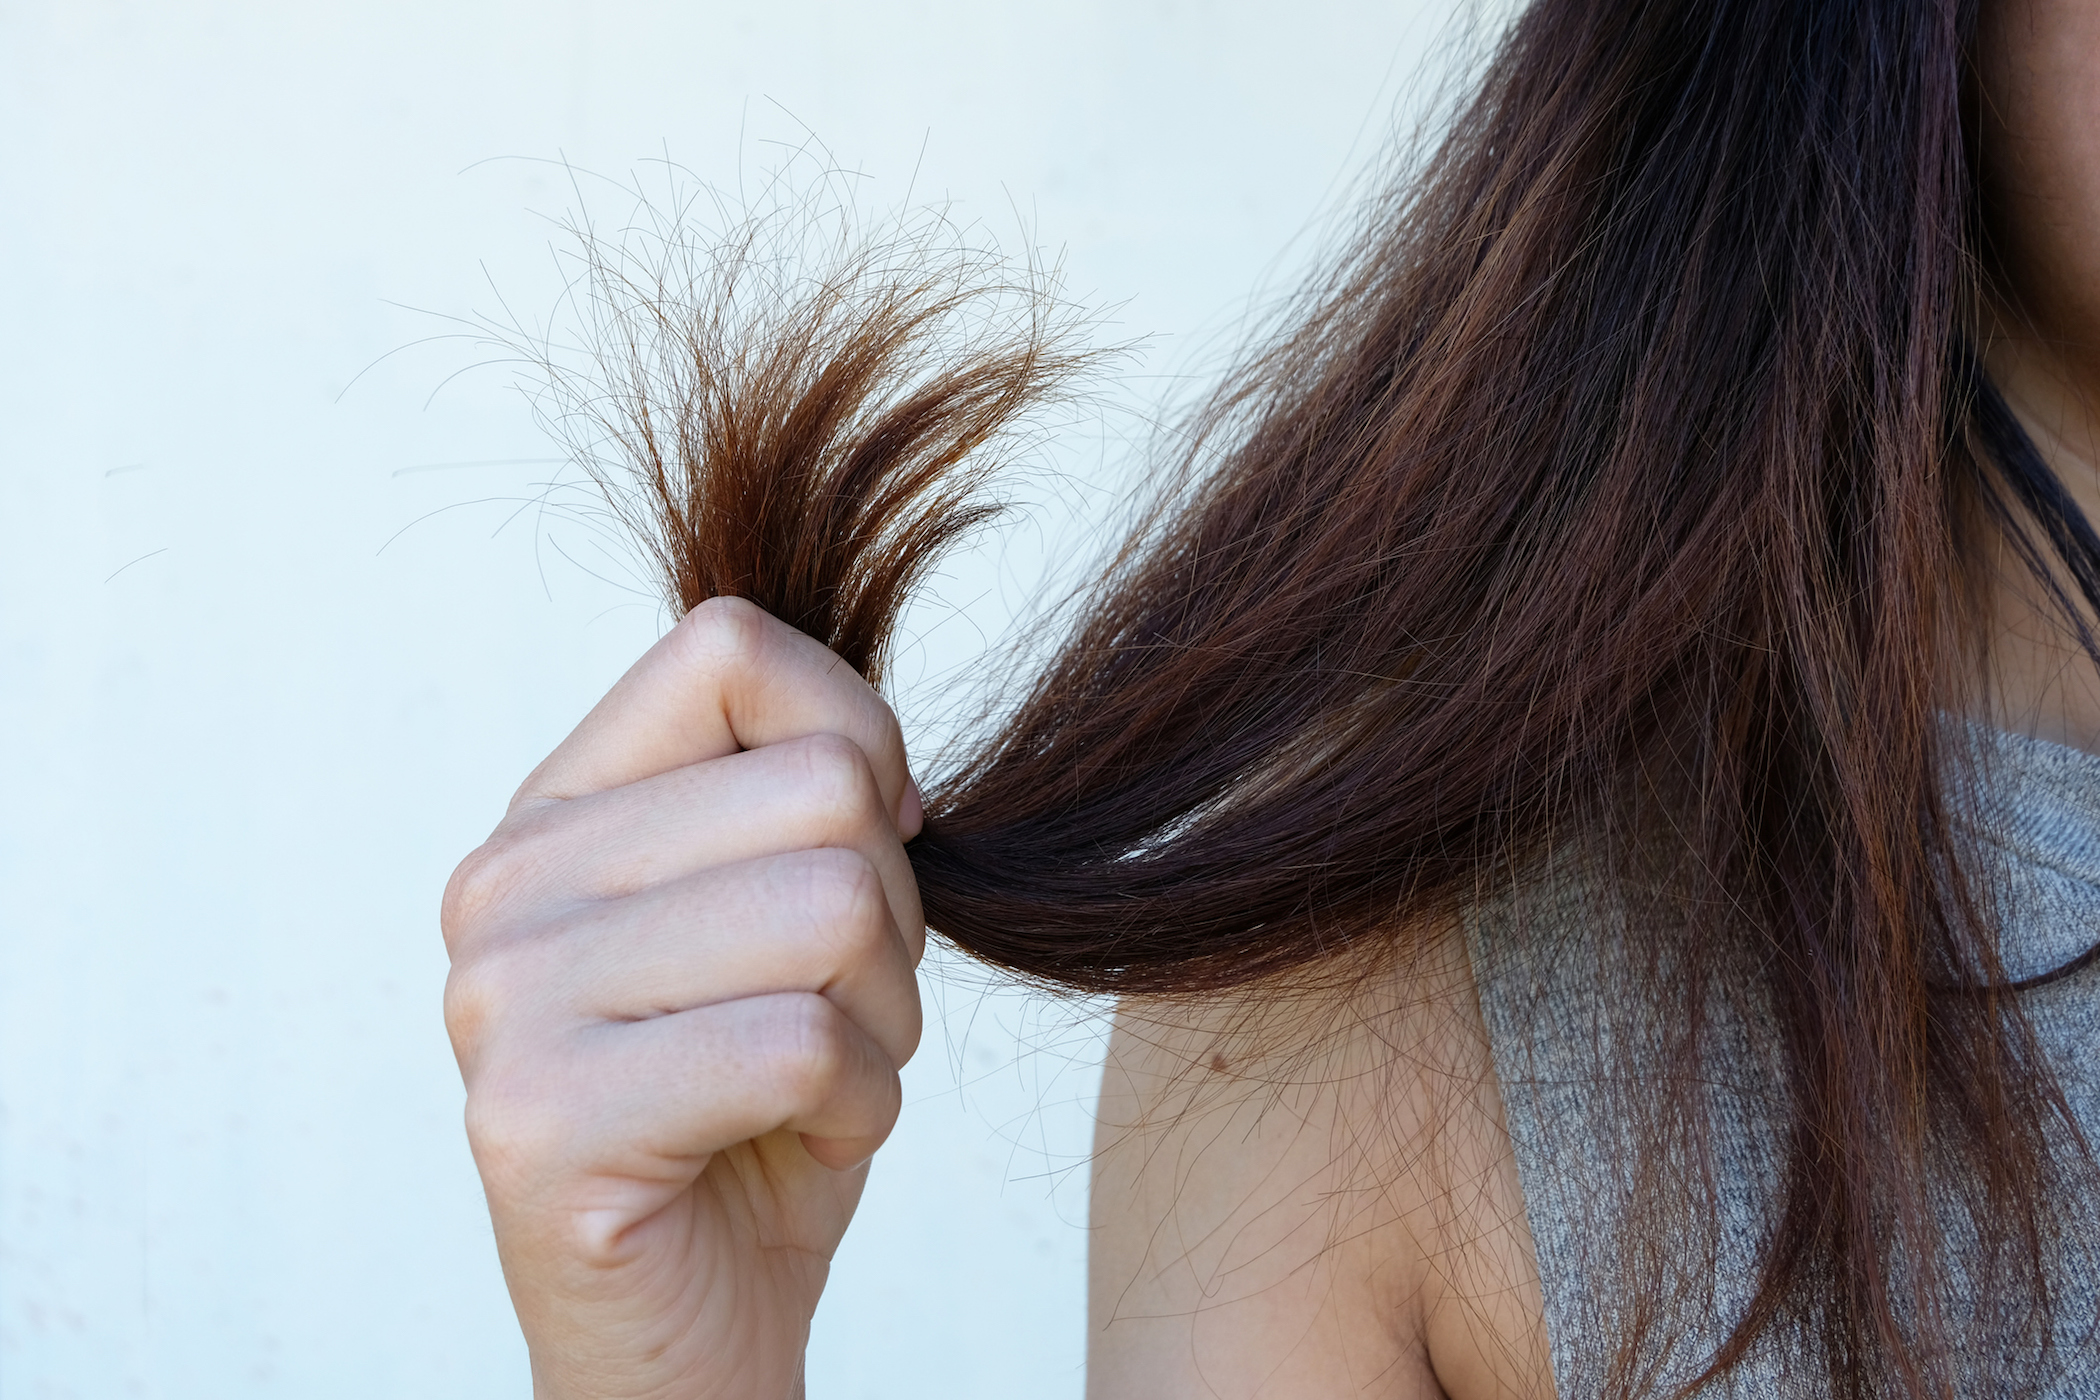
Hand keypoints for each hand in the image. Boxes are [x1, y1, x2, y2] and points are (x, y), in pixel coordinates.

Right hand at [441, 597, 925, 1399]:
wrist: (691, 1330)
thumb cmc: (759, 1112)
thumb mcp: (783, 920)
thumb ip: (797, 801)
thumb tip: (881, 759)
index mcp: (555, 814)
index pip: (728, 647)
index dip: (858, 739)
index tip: (868, 852)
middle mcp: (503, 886)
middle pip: (822, 788)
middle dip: (893, 920)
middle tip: (832, 1017)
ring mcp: (504, 1002)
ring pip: (833, 907)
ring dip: (883, 1022)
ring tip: (813, 1085)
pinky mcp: (540, 1124)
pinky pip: (802, 1047)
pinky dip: (859, 1112)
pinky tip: (794, 1150)